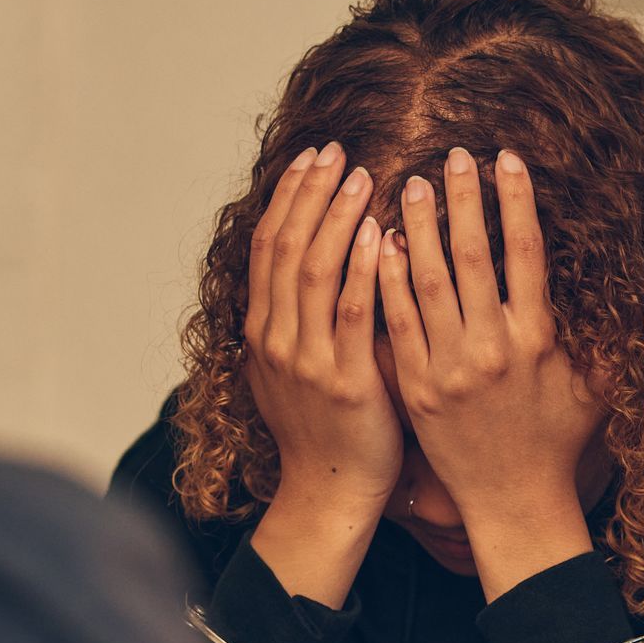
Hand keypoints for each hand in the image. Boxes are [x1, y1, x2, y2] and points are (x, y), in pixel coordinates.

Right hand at [243, 143, 401, 606]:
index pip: (267, 246)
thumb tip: (315, 259)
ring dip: (336, 217)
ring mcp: (306, 361)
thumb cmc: (327, 429)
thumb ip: (298, 317)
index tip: (312, 157)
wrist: (332, 493)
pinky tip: (381, 231)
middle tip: (336, 150)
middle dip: (311, 193)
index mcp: (262, 332)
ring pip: (314, 270)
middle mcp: (275, 340)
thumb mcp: (295, 368)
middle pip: (286, 247)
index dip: (288, 197)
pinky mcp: (343, 382)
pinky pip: (351, 312)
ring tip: (361, 175)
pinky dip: (361, 268)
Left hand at [377, 148, 602, 598]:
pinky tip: (378, 244)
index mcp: (537, 338)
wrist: (512, 501)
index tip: (506, 158)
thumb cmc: (556, 441)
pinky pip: (398, 322)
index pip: (526, 252)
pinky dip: (387, 279)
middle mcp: (492, 347)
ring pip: (428, 281)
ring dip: (420, 228)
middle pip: (473, 255)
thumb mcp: (596, 387)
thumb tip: (632, 285)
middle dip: (463, 200)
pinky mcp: (415, 387)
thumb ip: (608, 335)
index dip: (515, 200)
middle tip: (452, 155)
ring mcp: (449, 367)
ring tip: (412, 184)